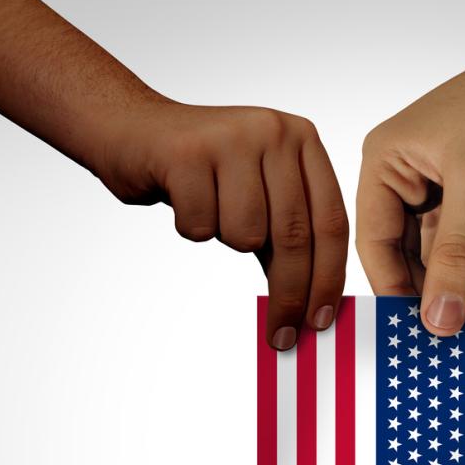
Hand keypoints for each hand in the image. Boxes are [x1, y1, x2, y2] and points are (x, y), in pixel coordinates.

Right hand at [90, 100, 347, 349]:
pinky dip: (190, 226)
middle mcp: (274, 132)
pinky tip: (182, 199)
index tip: (320, 322)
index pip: (330, 221)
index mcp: (302, 140)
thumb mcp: (258, 192)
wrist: (133, 130)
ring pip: (245, 233)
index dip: (329, 278)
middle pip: (294, 235)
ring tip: (210, 210)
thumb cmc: (201, 171)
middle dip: (289, 294)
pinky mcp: (187, 153)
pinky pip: (201, 226)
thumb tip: (307, 306)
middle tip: (281, 334)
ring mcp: (231, 138)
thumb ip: (285, 236)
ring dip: (225, 238)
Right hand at [357, 44, 464, 338]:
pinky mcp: (462, 191)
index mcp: (383, 159)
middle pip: (394, 250)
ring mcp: (430, 182)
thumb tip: (439, 319)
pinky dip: (461, 270)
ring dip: (441, 285)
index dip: (393, 289)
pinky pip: (451, 243)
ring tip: (456, 326)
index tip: (415, 332)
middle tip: (436, 338)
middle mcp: (399, 171)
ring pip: (424, 251)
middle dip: (416, 292)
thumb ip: (458, 254)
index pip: (373, 240)